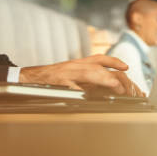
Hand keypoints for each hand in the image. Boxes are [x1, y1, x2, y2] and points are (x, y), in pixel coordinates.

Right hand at [19, 54, 143, 96]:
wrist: (30, 77)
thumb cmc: (52, 78)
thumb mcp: (71, 74)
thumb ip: (86, 79)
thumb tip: (104, 87)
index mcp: (78, 63)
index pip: (99, 58)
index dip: (113, 61)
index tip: (126, 67)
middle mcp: (73, 65)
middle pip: (96, 66)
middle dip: (111, 75)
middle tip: (122, 86)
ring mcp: (65, 73)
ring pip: (87, 73)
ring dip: (102, 79)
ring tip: (113, 86)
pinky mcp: (57, 82)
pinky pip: (70, 86)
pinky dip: (79, 91)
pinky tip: (87, 96)